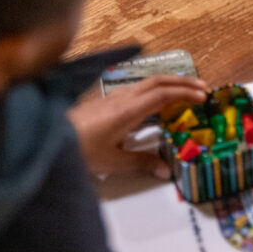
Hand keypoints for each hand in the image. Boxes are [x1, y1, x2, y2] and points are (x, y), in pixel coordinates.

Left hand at [68, 75, 206, 175]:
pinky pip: (140, 88)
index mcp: (128, 110)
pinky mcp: (109, 100)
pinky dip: (158, 88)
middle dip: (183, 81)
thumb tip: (167, 171)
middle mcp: (124, 97)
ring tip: (187, 90)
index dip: (185, 92)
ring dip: (170, 83)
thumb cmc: (80, 148)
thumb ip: (142, 163)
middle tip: (203, 87)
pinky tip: (160, 99)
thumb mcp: (113, 161)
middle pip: (158, 80)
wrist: (49, 136)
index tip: (203, 96)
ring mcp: (115, 96)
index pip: (163, 94)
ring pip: (149, 81)